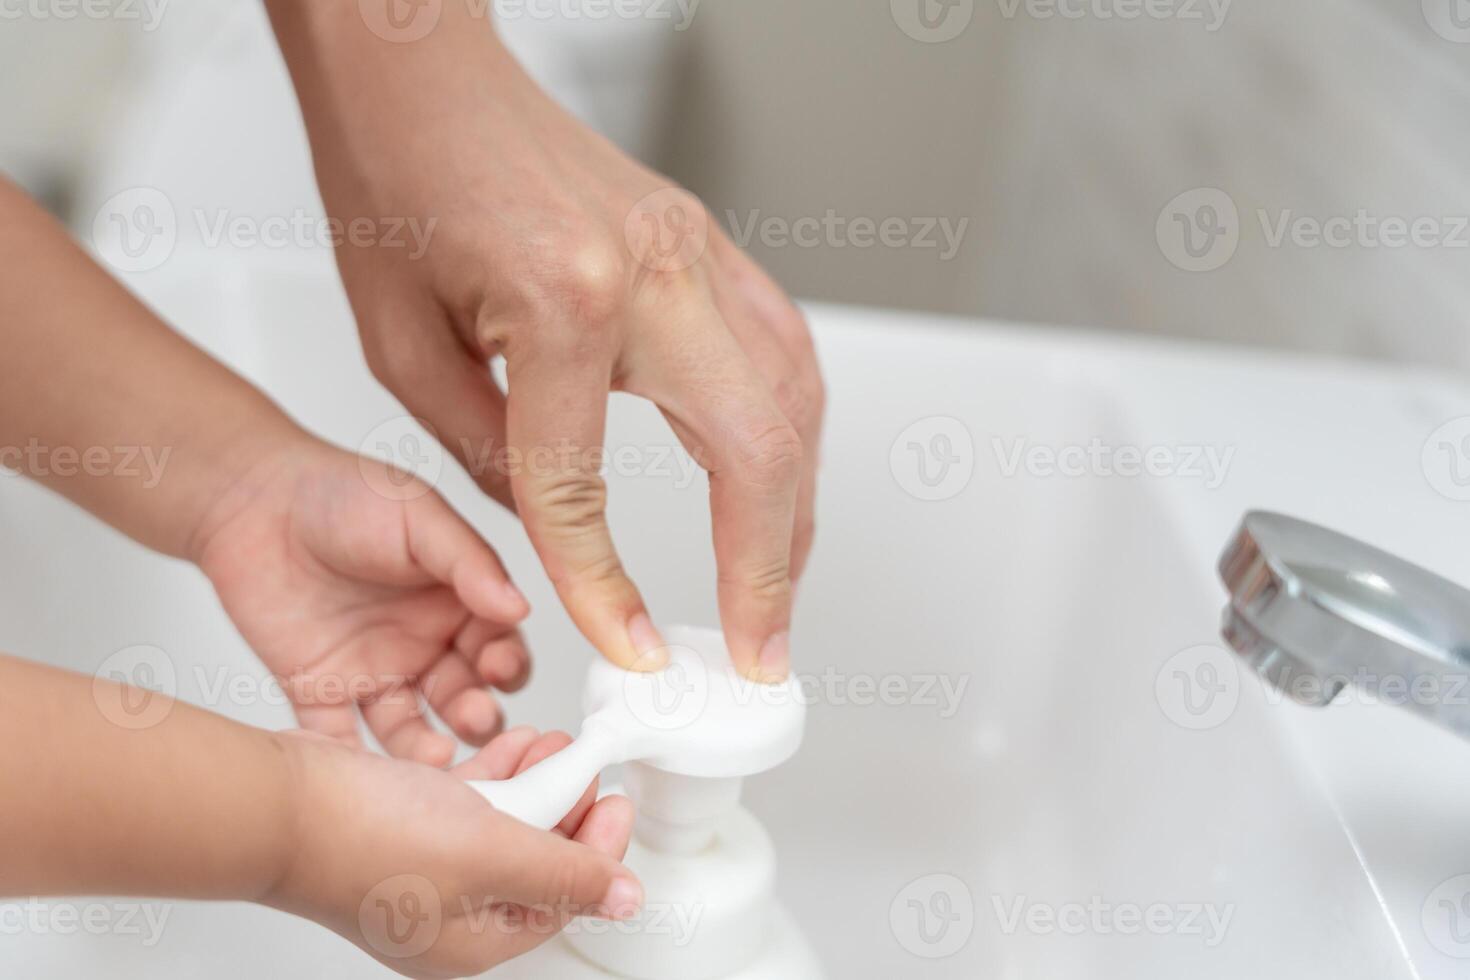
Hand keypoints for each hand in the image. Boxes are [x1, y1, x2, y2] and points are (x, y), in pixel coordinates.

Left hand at [191, 437, 531, 765]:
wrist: (254, 498)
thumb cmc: (344, 494)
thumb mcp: (420, 517)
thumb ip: (469, 563)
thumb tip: (520, 607)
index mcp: (458, 604)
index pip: (499, 647)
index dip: (506, 663)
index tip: (502, 668)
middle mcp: (424, 645)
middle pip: (463, 697)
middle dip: (476, 715)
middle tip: (474, 719)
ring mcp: (373, 673)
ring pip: (410, 729)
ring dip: (426, 750)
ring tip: (434, 757)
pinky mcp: (318, 691)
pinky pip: (337, 738)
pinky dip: (350, 762)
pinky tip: (366, 777)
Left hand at [267, 1, 824, 680]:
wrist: (424, 74)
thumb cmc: (399, 178)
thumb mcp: (402, 345)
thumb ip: (487, 452)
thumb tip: (555, 530)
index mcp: (562, 301)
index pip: (589, 486)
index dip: (604, 586)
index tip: (624, 644)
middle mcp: (654, 274)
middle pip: (757, 450)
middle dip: (769, 570)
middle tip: (761, 646)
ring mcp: (697, 252)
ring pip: (796, 401)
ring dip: (797, 507)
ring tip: (776, 584)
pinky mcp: (707, 243)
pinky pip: (784, 348)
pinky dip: (793, 431)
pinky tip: (780, 477)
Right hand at [270, 726, 638, 978]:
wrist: (277, 801)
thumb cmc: (363, 839)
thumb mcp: (491, 854)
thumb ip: (565, 873)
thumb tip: (627, 899)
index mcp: (474, 939)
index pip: (564, 899)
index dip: (598, 846)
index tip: (615, 796)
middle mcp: (449, 913)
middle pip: (537, 861)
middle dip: (567, 806)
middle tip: (585, 763)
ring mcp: (423, 870)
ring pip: (505, 824)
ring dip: (536, 783)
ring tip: (553, 743)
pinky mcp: (403, 827)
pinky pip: (468, 803)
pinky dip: (495, 773)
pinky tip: (510, 743)